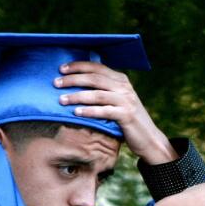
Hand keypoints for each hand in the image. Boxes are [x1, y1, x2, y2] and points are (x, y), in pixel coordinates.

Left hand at [55, 61, 177, 163]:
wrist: (149, 139)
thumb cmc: (127, 121)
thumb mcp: (117, 101)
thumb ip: (103, 91)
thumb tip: (77, 84)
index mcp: (121, 80)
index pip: (97, 67)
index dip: (78, 66)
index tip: (61, 69)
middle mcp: (124, 87)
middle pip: (95, 78)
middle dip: (73, 79)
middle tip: (56, 83)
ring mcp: (127, 101)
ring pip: (97, 94)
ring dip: (77, 96)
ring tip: (61, 99)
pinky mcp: (127, 115)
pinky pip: (104, 111)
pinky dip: (89, 111)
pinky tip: (76, 112)